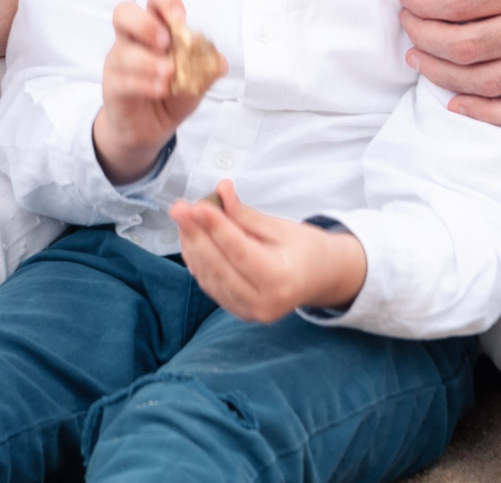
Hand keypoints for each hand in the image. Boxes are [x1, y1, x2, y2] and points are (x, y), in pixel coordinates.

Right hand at [92, 0, 205, 184]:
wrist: (150, 128)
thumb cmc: (171, 95)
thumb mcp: (196, 82)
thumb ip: (207, 69)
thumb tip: (219, 62)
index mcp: (155, 29)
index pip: (154, 1)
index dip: (166, 2)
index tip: (181, 18)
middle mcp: (132, 40)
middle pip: (124, 13)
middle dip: (145, 25)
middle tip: (165, 42)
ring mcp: (119, 62)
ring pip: (123, 51)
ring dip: (148, 61)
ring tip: (169, 74)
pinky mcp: (113, 87)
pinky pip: (122, 80)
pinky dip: (144, 83)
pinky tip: (160, 89)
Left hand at [170, 181, 367, 321]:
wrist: (322, 279)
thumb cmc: (305, 249)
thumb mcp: (281, 227)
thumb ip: (246, 214)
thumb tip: (221, 188)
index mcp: (281, 280)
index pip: (240, 252)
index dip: (215, 228)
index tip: (196, 205)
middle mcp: (264, 303)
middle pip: (219, 266)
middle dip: (196, 235)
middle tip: (179, 208)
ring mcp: (250, 312)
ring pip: (210, 277)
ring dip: (192, 246)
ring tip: (183, 218)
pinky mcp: (239, 312)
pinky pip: (211, 285)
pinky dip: (198, 261)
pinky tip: (191, 238)